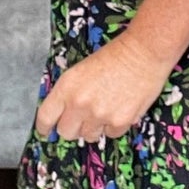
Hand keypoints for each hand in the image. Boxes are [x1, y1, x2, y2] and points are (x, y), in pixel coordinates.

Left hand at [33, 30, 172, 143]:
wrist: (143, 52)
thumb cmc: (114, 56)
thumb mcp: (81, 71)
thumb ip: (69, 93)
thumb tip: (64, 114)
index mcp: (66, 87)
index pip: (45, 117)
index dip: (44, 127)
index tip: (47, 130)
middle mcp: (79, 103)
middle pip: (66, 132)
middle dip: (72, 128)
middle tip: (82, 119)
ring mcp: (100, 115)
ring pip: (88, 136)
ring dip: (94, 127)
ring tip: (105, 109)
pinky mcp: (120, 121)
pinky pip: (110, 134)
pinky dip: (114, 126)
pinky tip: (120, 108)